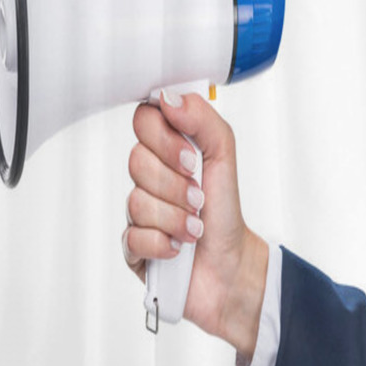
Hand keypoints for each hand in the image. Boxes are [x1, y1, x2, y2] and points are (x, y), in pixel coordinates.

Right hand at [123, 90, 268, 358]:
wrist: (232, 268)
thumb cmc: (226, 212)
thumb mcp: (224, 156)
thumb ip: (203, 120)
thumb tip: (168, 98)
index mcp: (167, 150)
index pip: (144, 120)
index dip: (164, 138)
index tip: (191, 157)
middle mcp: (149, 176)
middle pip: (136, 160)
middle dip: (175, 184)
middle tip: (198, 196)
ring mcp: (138, 211)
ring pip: (138, 201)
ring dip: (176, 218)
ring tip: (196, 228)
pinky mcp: (133, 246)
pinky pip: (134, 236)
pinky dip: (163, 244)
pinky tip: (178, 249)